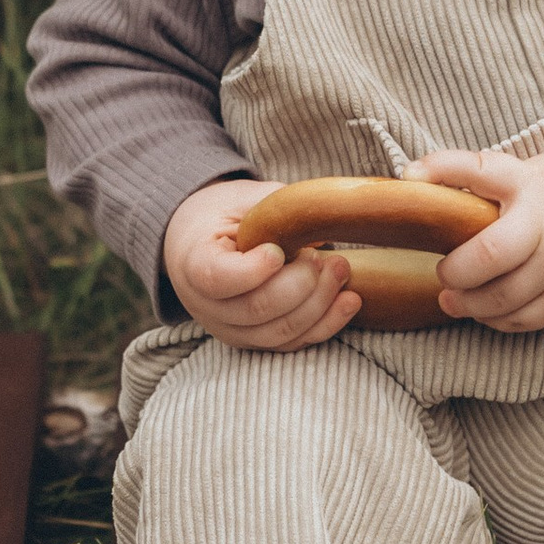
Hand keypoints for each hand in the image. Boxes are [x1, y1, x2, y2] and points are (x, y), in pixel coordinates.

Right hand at [161, 178, 361, 350]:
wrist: (199, 241)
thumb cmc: (222, 215)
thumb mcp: (240, 200)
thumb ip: (273, 210)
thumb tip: (320, 231)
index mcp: (194, 263)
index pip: (219, 278)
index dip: (254, 270)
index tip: (278, 250)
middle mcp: (207, 306)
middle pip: (257, 309)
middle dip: (301, 284)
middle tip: (323, 257)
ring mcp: (230, 329)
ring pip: (279, 332)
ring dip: (319, 304)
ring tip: (341, 270)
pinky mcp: (254, 340)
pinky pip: (292, 343)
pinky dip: (325, 325)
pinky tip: (349, 300)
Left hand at [407, 149, 543, 334]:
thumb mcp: (535, 170)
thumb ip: (491, 178)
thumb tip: (418, 179)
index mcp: (533, 185)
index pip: (483, 171)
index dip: (443, 169)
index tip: (409, 178)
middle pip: (491, 255)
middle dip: (456, 271)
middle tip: (444, 273)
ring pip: (505, 298)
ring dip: (469, 304)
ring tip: (452, 299)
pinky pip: (525, 319)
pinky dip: (497, 320)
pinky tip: (484, 311)